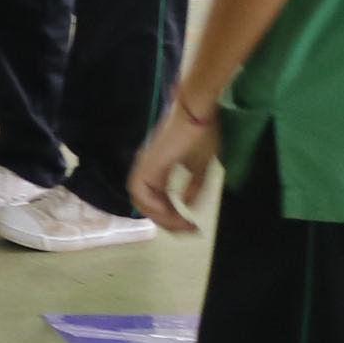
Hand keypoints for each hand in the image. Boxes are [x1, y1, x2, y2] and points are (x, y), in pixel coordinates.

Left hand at [132, 94, 221, 234]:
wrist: (200, 112)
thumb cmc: (204, 134)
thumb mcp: (202, 167)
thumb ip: (195, 187)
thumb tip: (189, 208)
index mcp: (160, 170)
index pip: (159, 200)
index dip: (173, 218)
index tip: (195, 227)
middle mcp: (148, 170)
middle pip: (147, 204)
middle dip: (168, 222)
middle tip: (189, 230)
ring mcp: (145, 166)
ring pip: (140, 201)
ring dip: (160, 216)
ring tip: (182, 223)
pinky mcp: (146, 163)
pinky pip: (139, 191)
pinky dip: (152, 205)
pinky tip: (172, 211)